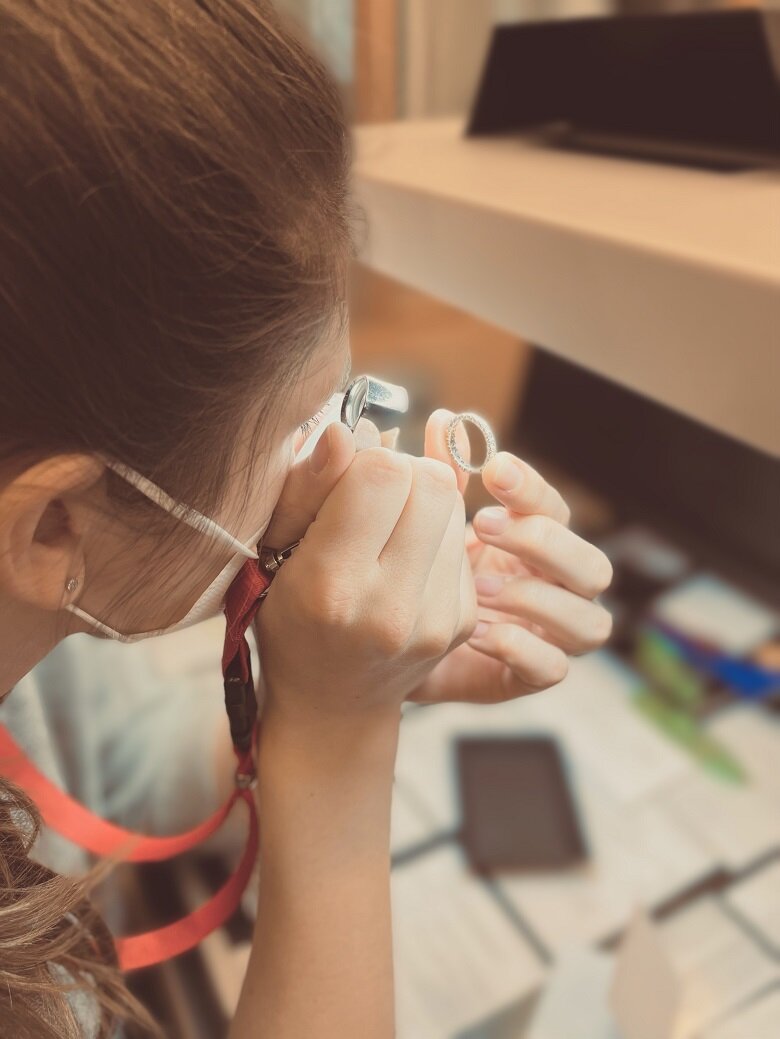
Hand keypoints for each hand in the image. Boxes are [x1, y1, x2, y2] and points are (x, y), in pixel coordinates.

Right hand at [253, 417, 476, 726]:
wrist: (332, 704)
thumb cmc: (291, 617)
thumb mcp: (274, 551)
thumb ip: (309, 486)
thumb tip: (351, 427)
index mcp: (331, 585)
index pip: (384, 474)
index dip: (368, 460)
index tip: (347, 478)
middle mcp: (389, 608)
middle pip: (432, 483)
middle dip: (404, 473)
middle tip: (373, 498)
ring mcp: (433, 621)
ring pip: (454, 507)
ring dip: (423, 503)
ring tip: (386, 534)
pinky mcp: (460, 624)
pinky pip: (461, 542)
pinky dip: (436, 537)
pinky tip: (406, 563)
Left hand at [406, 410, 612, 704]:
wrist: (373, 650)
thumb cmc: (408, 577)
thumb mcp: (419, 525)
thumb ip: (439, 477)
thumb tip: (443, 418)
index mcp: (533, 545)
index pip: (556, 510)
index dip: (533, 490)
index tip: (494, 469)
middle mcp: (553, 590)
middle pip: (593, 566)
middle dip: (543, 543)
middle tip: (483, 526)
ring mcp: (547, 638)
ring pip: (590, 622)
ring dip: (538, 599)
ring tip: (478, 585)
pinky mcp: (526, 678)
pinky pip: (553, 669)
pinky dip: (522, 647)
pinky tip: (477, 631)